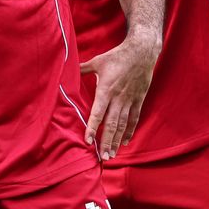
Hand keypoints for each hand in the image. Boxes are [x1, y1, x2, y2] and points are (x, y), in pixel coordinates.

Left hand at [81, 30, 160, 159]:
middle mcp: (118, 98)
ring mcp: (130, 100)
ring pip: (123, 125)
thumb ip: (82, 69)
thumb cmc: (117, 56)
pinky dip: (130, 131)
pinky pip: (134, 118)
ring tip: (112, 154)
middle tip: (103, 157)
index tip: (88, 141)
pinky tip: (125, 142)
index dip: (92, 128)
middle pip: (111, 124)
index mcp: (106, 90)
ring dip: (117, 141)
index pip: (98, 113)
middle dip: (106, 142)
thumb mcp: (97, 61)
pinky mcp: (139, 99)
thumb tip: (66, 69)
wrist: (141, 51)